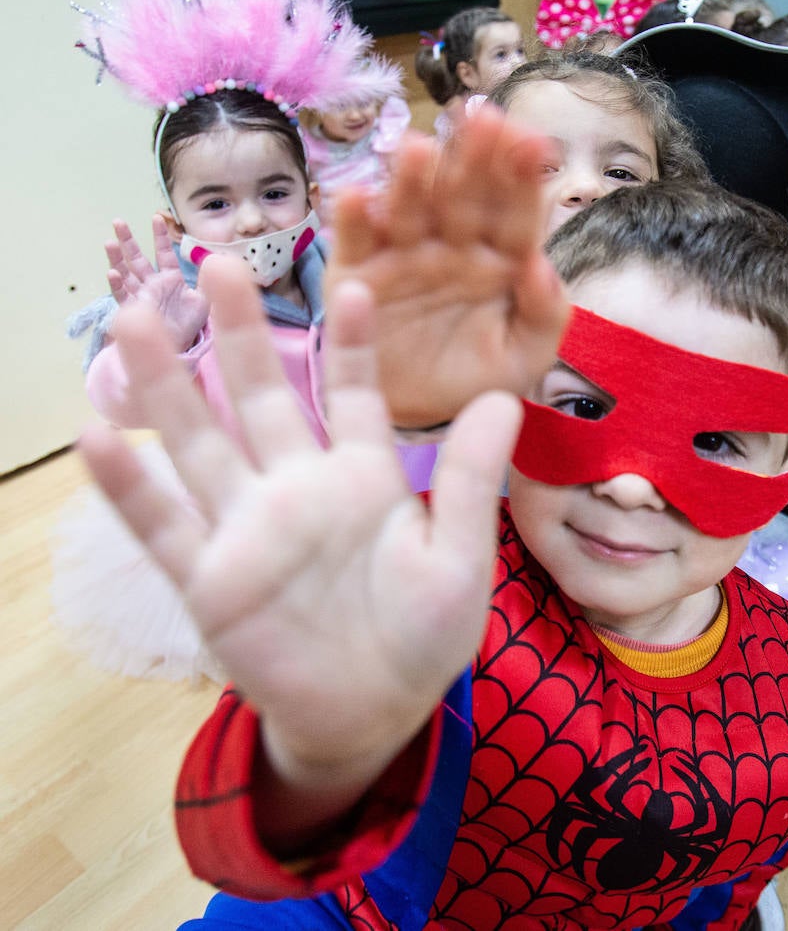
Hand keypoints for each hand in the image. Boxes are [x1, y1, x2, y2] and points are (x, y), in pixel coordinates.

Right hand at [79, 256, 521, 843]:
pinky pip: (164, 525)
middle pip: (262, 396)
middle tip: (216, 262)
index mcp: (364, 477)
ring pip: (201, 442)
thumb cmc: (425, 635)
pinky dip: (130, 486)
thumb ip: (467, 479)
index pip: (352, 394)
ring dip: (168, 384)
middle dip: (242, 333)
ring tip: (135, 319)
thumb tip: (503, 397)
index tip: (352, 281)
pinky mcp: (211, 579)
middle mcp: (300, 488)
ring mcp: (249, 529)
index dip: (350, 342)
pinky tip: (97, 435)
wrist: (376, 713)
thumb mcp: (459, 555)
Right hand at [104, 216, 208, 351]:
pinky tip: (113, 272)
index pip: (163, 252)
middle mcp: (152, 284)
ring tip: (109, 242)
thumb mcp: (206, 297)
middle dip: (128, 241)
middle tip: (118, 222)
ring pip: (126, 273)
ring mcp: (141, 296)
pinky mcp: (134, 310)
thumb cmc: (193, 322)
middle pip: (137, 258)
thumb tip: (215, 259)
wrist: (183, 346)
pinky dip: (118, 284)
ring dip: (117, 259)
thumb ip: (208, 279)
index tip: (156, 217)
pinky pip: (123, 296)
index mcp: (170, 277)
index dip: (160, 236)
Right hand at [327, 107, 569, 428]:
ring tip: (417, 150)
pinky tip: (356, 196)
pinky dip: (352, 219)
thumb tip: (542, 265)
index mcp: (502, 257)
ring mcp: (403, 255)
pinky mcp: (358, 274)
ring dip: (412, 179)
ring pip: (409, 208)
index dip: (523, 175)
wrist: (420, 414)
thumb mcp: (525, 355)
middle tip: (481, 119)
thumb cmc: (478, 376)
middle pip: (464, 194)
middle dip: (473, 157)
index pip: (516, 210)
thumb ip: (545, 313)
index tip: (533, 143)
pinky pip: (354, 242)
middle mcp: (453, 244)